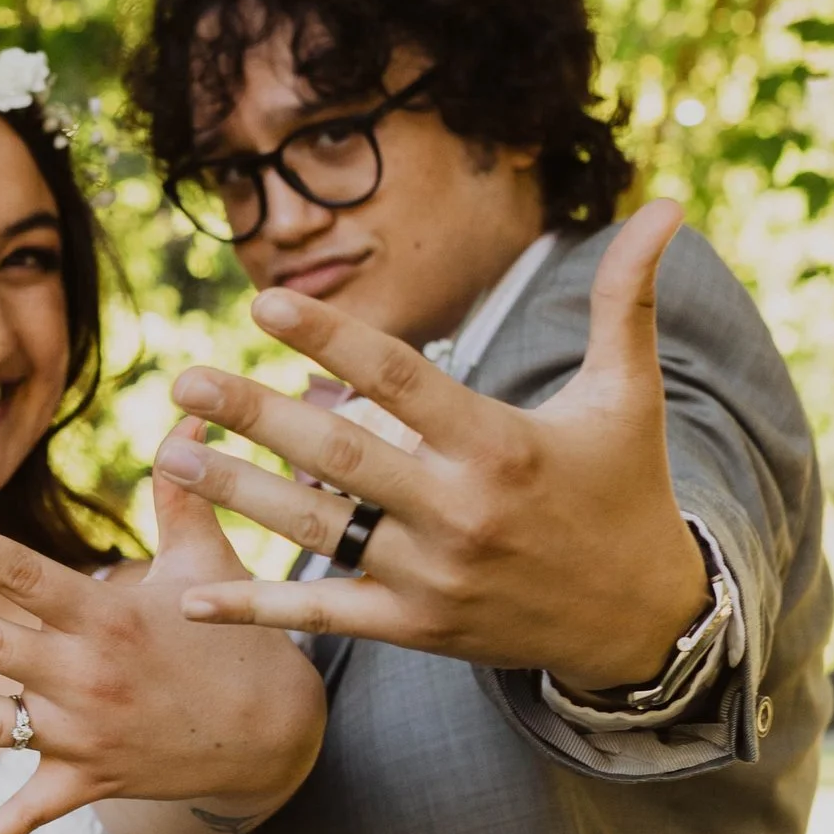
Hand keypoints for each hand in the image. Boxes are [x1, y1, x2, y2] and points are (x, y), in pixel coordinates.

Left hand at [0, 476, 324, 833]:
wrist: (276, 732)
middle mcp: (88, 674)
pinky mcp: (91, 780)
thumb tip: (186, 424)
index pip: (29, 576)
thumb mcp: (208, 562)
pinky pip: (33, 813)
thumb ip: (182, 496)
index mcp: (107, 617)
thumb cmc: (235, 639)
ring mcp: (85, 732)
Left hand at [156, 200, 708, 685]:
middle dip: (257, 416)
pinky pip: (324, 614)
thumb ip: (627, 299)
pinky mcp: (415, 629)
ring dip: (237, 494)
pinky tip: (191, 594)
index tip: (264, 303)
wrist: (640, 622)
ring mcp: (432, 576)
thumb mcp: (631, 394)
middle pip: (340, 456)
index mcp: (501, 444)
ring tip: (168, 455)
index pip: (401, 379)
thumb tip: (665, 204)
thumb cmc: (628, 491)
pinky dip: (256, 610)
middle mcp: (460, 511)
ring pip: (316, 531)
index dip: (330, 340)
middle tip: (185, 378)